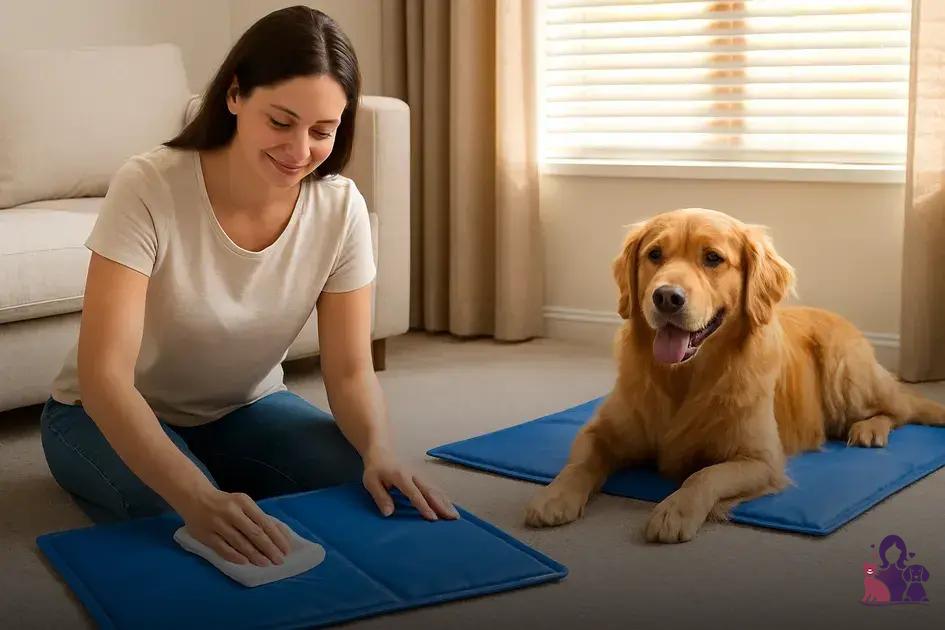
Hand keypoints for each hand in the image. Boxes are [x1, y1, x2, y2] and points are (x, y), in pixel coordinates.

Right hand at [177, 488, 291, 565]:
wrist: (195, 497)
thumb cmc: (225, 503)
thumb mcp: (242, 503)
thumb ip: (257, 517)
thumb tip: (278, 535)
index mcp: (244, 502)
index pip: (264, 522)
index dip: (276, 537)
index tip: (286, 549)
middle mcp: (232, 512)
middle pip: (254, 533)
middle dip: (269, 548)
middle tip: (279, 560)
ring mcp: (218, 524)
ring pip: (240, 542)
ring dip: (255, 555)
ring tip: (266, 563)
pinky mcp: (206, 535)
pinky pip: (223, 548)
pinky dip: (235, 556)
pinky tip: (246, 562)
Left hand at [362, 448, 458, 520]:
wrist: (381, 453)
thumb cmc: (375, 470)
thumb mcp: (371, 483)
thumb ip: (380, 497)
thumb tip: (389, 513)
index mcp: (402, 477)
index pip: (415, 494)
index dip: (424, 506)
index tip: (433, 518)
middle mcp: (414, 476)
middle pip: (431, 491)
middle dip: (442, 505)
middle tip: (452, 518)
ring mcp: (419, 476)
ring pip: (435, 490)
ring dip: (446, 502)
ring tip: (455, 515)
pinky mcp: (421, 478)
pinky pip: (434, 488)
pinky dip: (443, 497)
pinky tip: (449, 506)